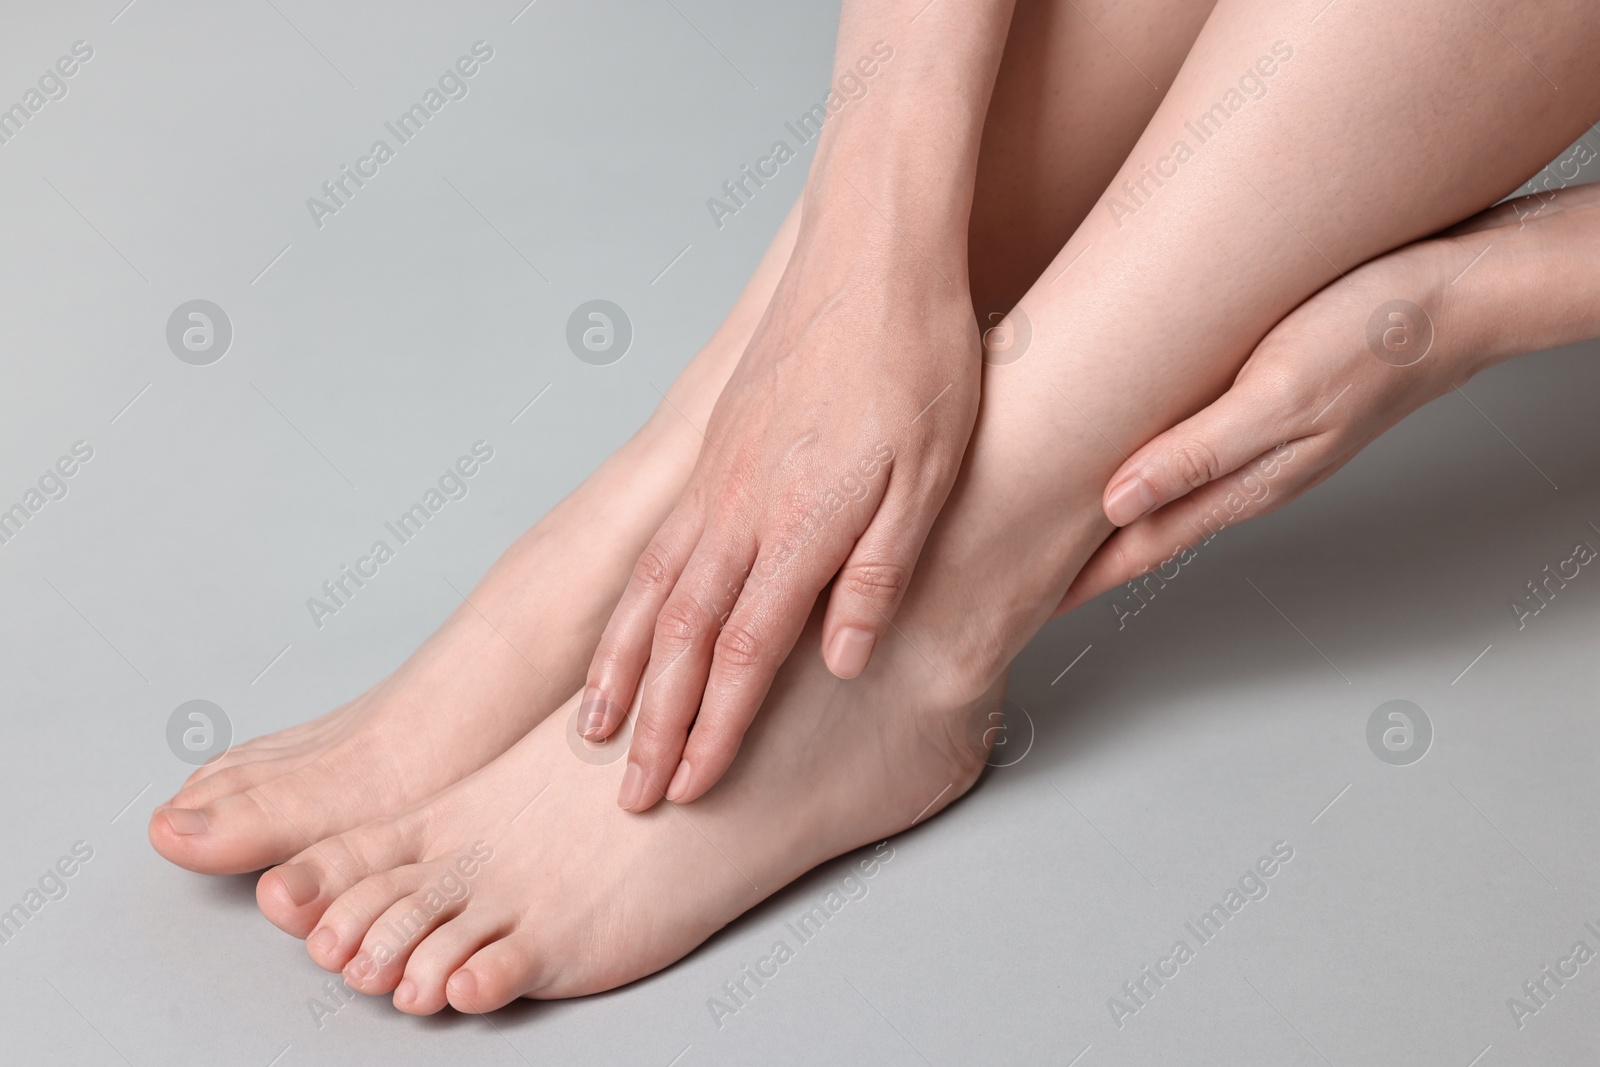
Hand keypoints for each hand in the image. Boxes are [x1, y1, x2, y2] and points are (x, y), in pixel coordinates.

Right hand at [586, 195, 981, 810]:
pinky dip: (631, 601)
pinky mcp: (716, 451)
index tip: (685, 788)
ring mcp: (718, 478)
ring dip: (622, 669)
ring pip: (651, 593)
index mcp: (796, 526)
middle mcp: (738, 510)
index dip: (711, 729)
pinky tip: (627, 622)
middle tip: (628, 792)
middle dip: (652, 723)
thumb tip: (838, 661)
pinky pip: (658, 544)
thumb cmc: (917, 361)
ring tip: (596, 728)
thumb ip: (878, 575)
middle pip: (678, 639)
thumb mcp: (929, 477)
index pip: (739, 655)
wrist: (872, 253)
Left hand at [1055, 205, 1539, 615]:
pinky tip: (1123, 460)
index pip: (1136, 549)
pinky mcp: (1262, 406)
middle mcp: (1242, 476)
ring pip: (1161, 494)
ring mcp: (1254, 445)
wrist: (1457, 297)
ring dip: (1105, 518)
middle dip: (1079, 560)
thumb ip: (1198, 454)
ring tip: (1050, 528)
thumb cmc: (1373, 338)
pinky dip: (1141, 469)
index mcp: (1240, 484)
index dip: (1077, 580)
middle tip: (1017, 576)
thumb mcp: (1279, 394)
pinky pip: (1186, 454)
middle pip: (1140, 532)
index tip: (1024, 606)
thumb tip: (1116, 504)